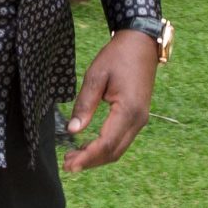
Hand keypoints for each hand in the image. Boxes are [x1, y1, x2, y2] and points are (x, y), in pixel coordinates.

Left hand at [63, 30, 158, 172]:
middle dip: (90, 161)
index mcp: (129, 110)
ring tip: (74, 157)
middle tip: (67, 164)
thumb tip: (73, 130)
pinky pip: (121, 140)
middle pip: (114, 152)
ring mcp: (140, 120)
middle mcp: (138, 119)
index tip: (70, 165)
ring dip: (97, 156)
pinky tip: (88, 146)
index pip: (106, 143)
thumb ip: (84, 104)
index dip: (88, 157)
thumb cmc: (118, 56)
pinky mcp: (137, 117)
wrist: (140, 43)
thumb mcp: (96, 76)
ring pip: (118, 149)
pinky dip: (105, 148)